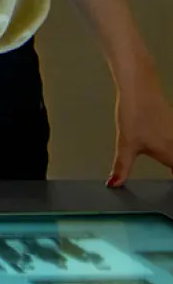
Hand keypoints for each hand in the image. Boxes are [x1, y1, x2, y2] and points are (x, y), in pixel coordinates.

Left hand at [108, 70, 172, 185]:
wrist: (140, 90)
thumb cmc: (135, 114)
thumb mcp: (126, 145)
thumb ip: (122, 167)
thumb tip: (115, 183)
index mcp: (172, 155)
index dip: (172, 185)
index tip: (168, 193)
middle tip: (166, 180)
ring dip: (172, 161)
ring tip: (167, 169)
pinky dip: (171, 150)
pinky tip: (166, 151)